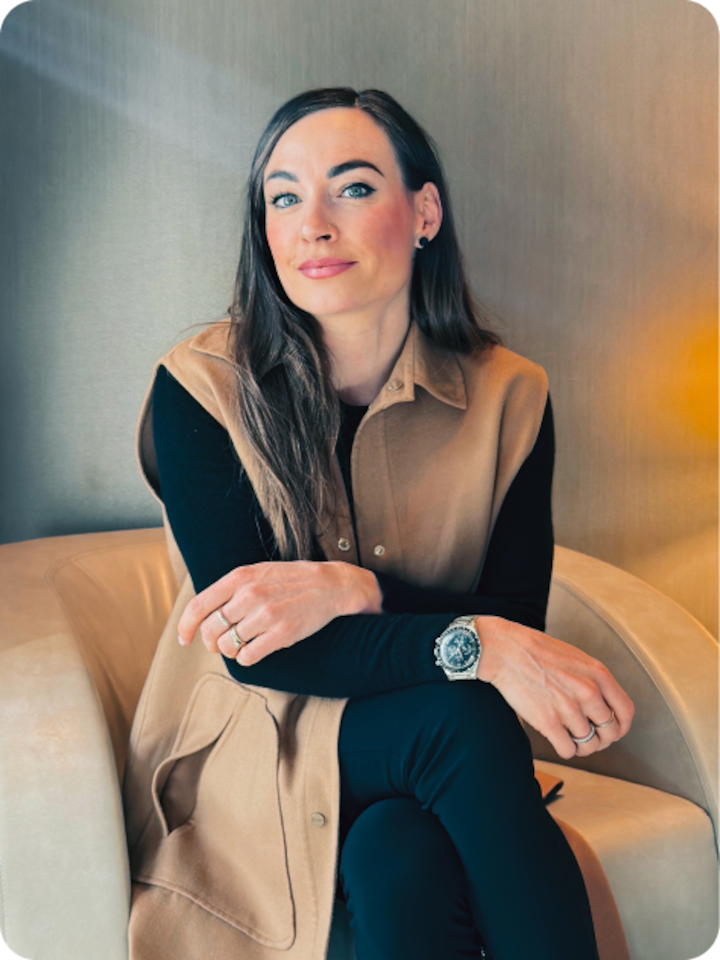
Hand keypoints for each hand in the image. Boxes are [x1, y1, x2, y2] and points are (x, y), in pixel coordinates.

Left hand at [177, 561, 382, 665]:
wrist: (330, 585)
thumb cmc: (290, 580)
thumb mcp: (257, 573)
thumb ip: (231, 589)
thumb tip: (203, 615)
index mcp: (239, 577)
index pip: (198, 607)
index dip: (185, 627)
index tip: (185, 639)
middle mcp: (249, 595)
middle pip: (211, 630)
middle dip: (210, 642)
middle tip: (219, 644)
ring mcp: (265, 615)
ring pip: (227, 646)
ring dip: (230, 651)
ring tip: (241, 644)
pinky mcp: (281, 633)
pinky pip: (248, 656)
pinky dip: (245, 658)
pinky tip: (254, 651)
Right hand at [475, 616, 633, 759]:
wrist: (505, 650)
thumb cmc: (538, 652)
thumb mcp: (576, 658)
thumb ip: (595, 680)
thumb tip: (605, 707)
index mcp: (598, 674)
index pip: (625, 712)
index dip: (621, 727)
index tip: (612, 731)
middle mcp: (588, 692)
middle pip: (610, 733)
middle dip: (601, 740)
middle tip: (589, 737)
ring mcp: (568, 708)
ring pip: (589, 745)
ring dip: (581, 746)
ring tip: (570, 738)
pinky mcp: (547, 721)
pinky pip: (568, 750)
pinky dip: (565, 750)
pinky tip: (557, 739)